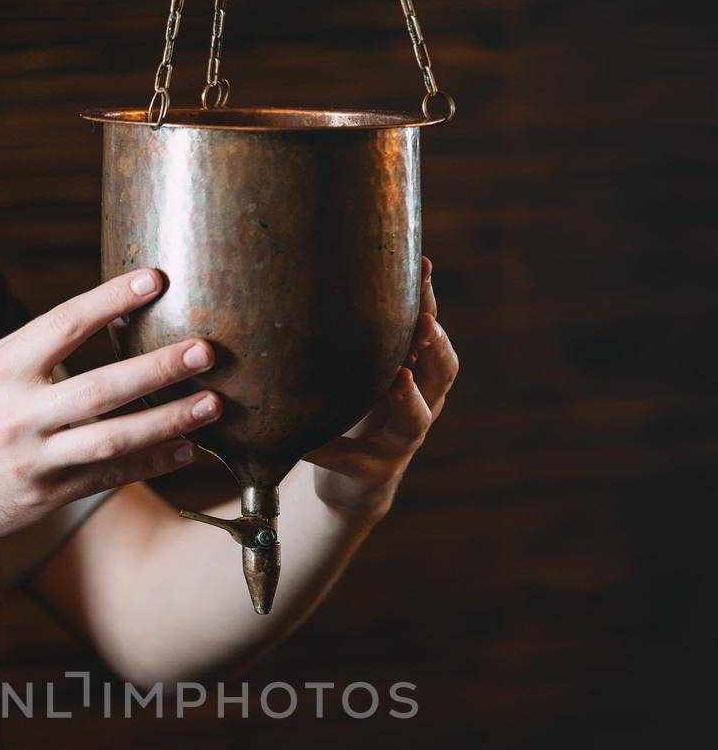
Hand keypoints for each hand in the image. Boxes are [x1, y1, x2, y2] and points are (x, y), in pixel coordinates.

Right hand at [0, 268, 220, 557]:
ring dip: (169, 421)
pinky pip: (110, 478)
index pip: (65, 323)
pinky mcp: (47, 497)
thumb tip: (103, 323)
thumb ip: (36, 354)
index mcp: (1, 370)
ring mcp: (35, 460)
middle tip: (205, 350)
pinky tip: (187, 448)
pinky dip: (151, 462)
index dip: (112, 299)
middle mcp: (19, 415)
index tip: (156, 279)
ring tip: (214, 404)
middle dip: (158, 369)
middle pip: (101, 388)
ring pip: (114, 439)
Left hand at [302, 256, 457, 519]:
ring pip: (417, 419)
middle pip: (443, 371)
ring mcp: (400, 443)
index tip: (422, 265)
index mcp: (418, 371)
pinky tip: (306, 444)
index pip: (431, 328)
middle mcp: (421, 404)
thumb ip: (354, 334)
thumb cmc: (351, 412)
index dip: (430, 299)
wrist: (349, 483)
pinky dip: (328, 450)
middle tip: (422, 326)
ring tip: (396, 379)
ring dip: (408, 398)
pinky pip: (353, 460)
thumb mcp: (358, 371)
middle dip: (435, 346)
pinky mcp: (373, 473)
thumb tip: (319, 271)